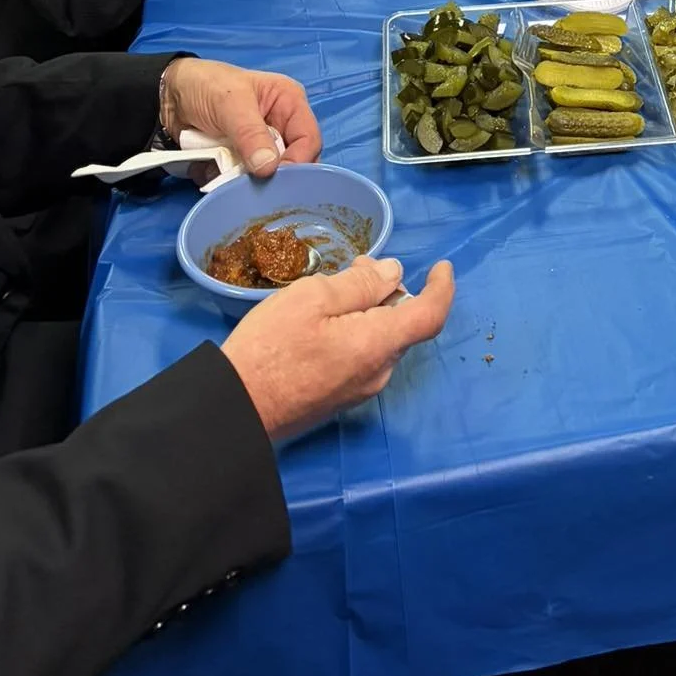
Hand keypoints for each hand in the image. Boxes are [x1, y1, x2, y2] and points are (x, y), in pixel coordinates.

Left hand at [160, 56, 320, 176]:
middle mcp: (280, 127)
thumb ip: (251, 134)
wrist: (167, 98)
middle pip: (293, 162)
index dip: (299, 160)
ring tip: (233, 183)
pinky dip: (232, 185)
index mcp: (289, 103)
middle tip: (257, 187)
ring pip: (269, 177)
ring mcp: (259, 147)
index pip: (309, 138)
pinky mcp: (240, 162)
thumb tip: (269, 168)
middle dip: (275, 176)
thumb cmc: (206, 86)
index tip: (277, 178)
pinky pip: (245, 182)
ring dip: (251, 183)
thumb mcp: (230, 103)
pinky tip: (220, 181)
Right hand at [222, 256, 454, 442]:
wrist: (234, 409)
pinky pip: (363, 356)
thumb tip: (396, 274)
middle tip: (358, 266)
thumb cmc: (271, 347)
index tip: (441, 267)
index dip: (441, 288)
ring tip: (336, 287)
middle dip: (390, 290)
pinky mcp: (338, 399)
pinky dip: (357, 330)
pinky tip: (326, 319)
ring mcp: (358, 390)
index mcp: (377, 345)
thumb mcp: (313, 298)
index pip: (429, 315)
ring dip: (371, 309)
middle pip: (402, 324)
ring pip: (381, 339)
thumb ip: (360, 285)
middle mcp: (377, 373)